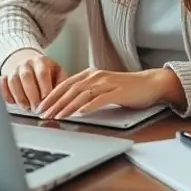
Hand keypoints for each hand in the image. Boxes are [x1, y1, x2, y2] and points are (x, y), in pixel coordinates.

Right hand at [0, 48, 66, 111]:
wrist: (28, 61)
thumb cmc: (46, 71)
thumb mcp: (58, 73)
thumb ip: (62, 83)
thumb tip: (63, 98)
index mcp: (41, 61)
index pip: (42, 73)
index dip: (44, 88)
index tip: (47, 101)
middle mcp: (26, 64)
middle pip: (26, 77)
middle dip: (32, 95)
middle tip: (37, 109)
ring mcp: (14, 69)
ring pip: (13, 82)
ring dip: (20, 97)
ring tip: (27, 107)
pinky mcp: (4, 76)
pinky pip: (1, 84)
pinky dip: (6, 94)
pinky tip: (13, 102)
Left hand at [36, 68, 181, 119]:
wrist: (151, 83)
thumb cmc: (127, 88)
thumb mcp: (102, 89)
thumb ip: (87, 94)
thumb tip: (68, 106)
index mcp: (90, 74)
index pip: (65, 84)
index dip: (51, 95)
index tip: (40, 107)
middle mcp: (96, 76)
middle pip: (70, 89)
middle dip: (55, 102)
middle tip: (43, 114)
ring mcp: (107, 83)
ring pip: (82, 94)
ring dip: (67, 106)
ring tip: (57, 116)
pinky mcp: (118, 92)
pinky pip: (100, 99)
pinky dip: (89, 106)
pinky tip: (80, 113)